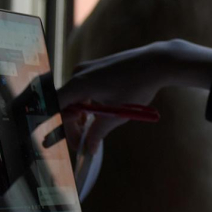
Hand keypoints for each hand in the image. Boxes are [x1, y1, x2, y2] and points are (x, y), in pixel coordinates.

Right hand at [57, 39, 211, 154]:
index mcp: (79, 84)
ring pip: (73, 98)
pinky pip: (82, 90)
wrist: (156, 62)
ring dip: (80, 116)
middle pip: (64, 105)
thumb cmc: (137, 86)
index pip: (56, 109)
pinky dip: (86, 105)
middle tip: (84, 143)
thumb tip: (88, 149)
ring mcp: (86, 69)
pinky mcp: (95, 68)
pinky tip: (98, 115)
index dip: (61, 128)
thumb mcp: (117, 114)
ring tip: (92, 131)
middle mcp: (78, 74)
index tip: (73, 143)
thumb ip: (98, 132)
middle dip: (72, 126)